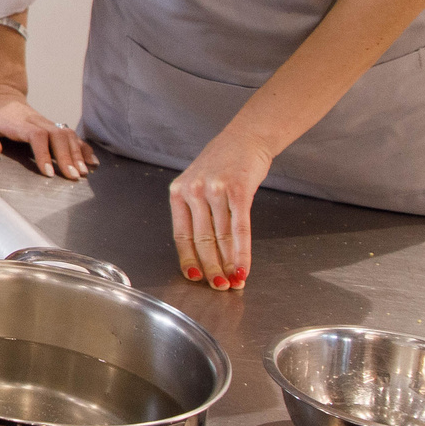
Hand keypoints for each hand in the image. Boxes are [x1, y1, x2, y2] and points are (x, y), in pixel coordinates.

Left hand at [0, 85, 96, 179]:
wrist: (1, 93)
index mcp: (18, 123)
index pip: (36, 135)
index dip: (44, 153)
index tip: (48, 172)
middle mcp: (36, 121)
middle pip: (57, 136)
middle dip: (66, 157)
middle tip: (72, 177)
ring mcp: (46, 122)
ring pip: (67, 134)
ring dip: (76, 153)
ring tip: (82, 173)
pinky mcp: (52, 126)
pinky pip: (71, 134)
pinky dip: (82, 148)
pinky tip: (90, 161)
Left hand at [168, 130, 272, 289]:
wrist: (246, 138)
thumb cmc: (222, 164)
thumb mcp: (198, 184)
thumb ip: (196, 212)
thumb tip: (203, 252)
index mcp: (178, 192)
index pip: (181, 235)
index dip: (189, 259)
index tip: (195, 277)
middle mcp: (193, 192)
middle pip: (201, 240)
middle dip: (211, 267)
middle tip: (219, 287)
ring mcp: (214, 191)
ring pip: (221, 238)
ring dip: (229, 264)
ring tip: (235, 282)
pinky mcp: (237, 191)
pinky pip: (239, 229)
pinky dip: (242, 253)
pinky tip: (244, 267)